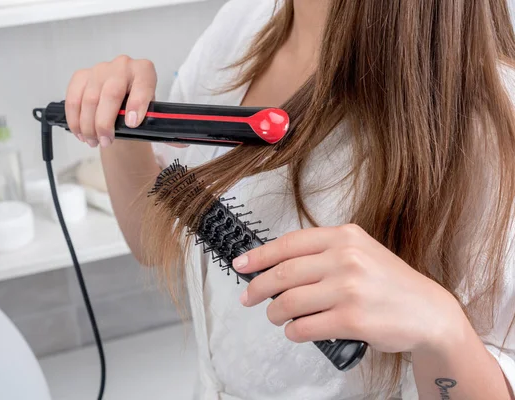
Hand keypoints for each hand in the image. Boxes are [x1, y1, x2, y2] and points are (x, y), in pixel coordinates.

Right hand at [65, 55, 185, 148]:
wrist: (122, 102)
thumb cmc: (139, 109)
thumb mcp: (154, 116)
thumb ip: (167, 128)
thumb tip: (183, 141)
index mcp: (145, 71)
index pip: (142, 85)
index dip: (137, 103)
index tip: (132, 123)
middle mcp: (123, 66)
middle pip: (111, 93)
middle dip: (106, 122)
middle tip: (106, 141)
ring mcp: (100, 69)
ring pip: (89, 98)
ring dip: (88, 125)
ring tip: (93, 142)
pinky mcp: (82, 76)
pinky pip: (73, 98)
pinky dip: (75, 118)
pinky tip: (80, 133)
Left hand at [233, 224, 466, 353]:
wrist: (428, 311)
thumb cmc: (388, 283)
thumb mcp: (360, 252)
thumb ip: (323, 253)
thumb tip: (275, 266)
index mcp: (344, 237)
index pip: (288, 243)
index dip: (259, 255)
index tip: (241, 265)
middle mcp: (345, 258)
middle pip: (282, 274)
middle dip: (257, 288)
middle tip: (248, 298)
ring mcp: (349, 289)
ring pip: (288, 302)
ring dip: (274, 313)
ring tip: (275, 316)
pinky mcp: (352, 319)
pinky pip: (304, 327)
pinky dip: (293, 331)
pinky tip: (295, 330)